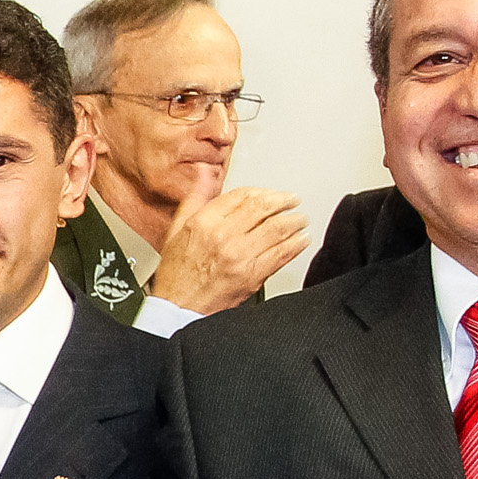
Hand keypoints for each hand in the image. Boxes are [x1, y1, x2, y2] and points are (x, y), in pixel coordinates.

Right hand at [143, 164, 307, 313]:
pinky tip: (301, 240)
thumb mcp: (177, 228)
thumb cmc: (177, 271)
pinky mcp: (252, 275)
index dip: (262, 191)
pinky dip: (296, 244)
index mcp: (205, 222)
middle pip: (264, 208)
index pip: (242, 195)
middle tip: (293, 201)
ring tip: (300, 219)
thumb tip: (205, 172)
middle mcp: (223, 236)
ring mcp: (239, 256)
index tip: (270, 194)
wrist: (178, 306)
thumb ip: (196, 197)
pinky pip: (281, 254)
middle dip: (285, 201)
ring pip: (277, 229)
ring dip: (295, 222)